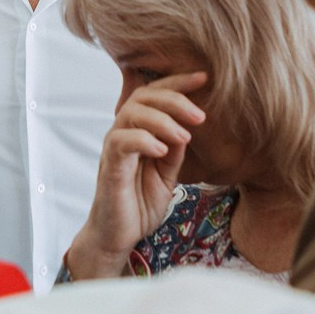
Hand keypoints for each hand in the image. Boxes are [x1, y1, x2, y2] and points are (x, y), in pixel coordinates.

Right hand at [62, 72, 207, 280]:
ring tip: (185, 135)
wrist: (119, 236)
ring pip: (131, 114)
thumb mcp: (167, 174)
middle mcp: (123, 133)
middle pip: (143, 97)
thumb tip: (188, 127)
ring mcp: (114, 149)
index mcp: (138, 130)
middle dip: (174, 99)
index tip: (204, 78)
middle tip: (200, 114)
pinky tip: (163, 150)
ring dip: (162, 120)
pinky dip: (144, 140)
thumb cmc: (140, 204)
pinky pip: (122, 141)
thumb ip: (175, 150)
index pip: (154, 95)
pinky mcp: (110, 166)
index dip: (177, 83)